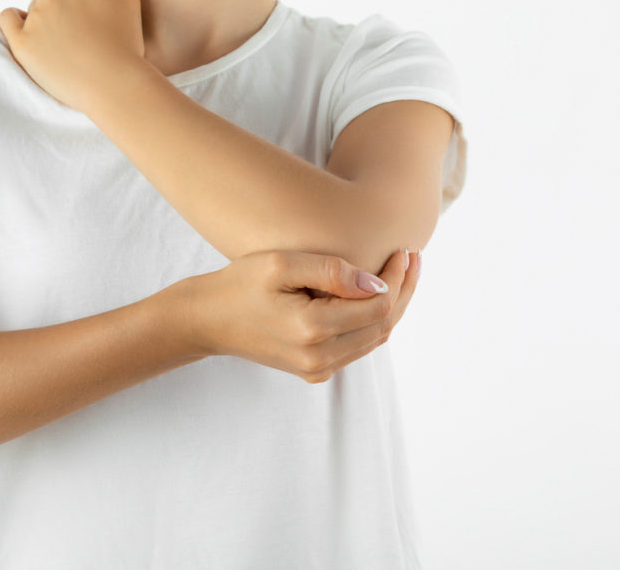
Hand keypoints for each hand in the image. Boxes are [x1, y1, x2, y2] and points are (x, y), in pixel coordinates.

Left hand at [0, 0, 145, 113]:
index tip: (94, 26)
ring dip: (45, 24)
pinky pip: (8, 20)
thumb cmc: (126, 44)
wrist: (113, 85)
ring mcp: (35, 18)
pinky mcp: (22, 43)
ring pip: (34, 10)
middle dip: (64, 14)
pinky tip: (28, 35)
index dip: (86, 5)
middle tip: (82, 42)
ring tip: (66, 51)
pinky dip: (15, 23)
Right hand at [172, 247, 419, 383]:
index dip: (398, 277)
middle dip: (403, 289)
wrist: (206, 321)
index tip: (404, 248)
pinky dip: (373, 321)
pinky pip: (357, 346)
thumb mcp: (279, 264)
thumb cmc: (239, 284)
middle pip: (383, 325)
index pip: (378, 305)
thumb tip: (376, 282)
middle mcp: (319, 358)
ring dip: (392, 306)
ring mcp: (317, 369)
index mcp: (312, 330)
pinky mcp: (313, 371)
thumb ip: (330, 271)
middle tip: (413, 256)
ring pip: (374, 339)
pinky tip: (376, 294)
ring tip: (402, 271)